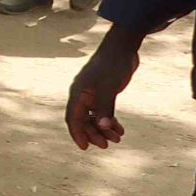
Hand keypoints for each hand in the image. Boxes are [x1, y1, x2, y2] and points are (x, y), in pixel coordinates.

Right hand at [65, 31, 141, 150]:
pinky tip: (119, 128)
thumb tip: (102, 127)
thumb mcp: (109, 88)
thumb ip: (105, 108)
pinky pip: (102, 111)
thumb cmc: (112, 65)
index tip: (85, 147)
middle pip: (84, 121)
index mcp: (78, 94)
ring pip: (94, 117)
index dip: (78, 134)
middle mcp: (82, 96)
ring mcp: (92, 94)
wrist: (121, 48)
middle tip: (107, 145)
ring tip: (117, 138)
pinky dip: (109, 120)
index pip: (73, 119)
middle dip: (94, 134)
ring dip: (103, 129)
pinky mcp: (103, 93)